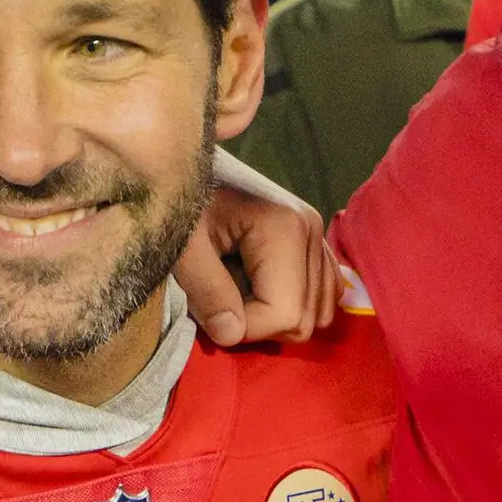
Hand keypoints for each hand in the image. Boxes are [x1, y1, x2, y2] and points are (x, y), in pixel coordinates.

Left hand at [178, 173, 337, 346]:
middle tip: (219, 298)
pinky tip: (257, 289)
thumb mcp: (182, 246)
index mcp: (286, 227)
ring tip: (235, 288)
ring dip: (271, 316)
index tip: (208, 311)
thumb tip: (232, 335)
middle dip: (256, 323)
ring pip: (314, 316)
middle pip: (303, 321)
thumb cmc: (181, 204)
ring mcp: (319, 236)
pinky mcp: (316, 245)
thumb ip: (206, 289)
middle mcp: (313, 230)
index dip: (243, 328)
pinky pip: (320, 299)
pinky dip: (290, 306)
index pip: (285, 315)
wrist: (186, 165)